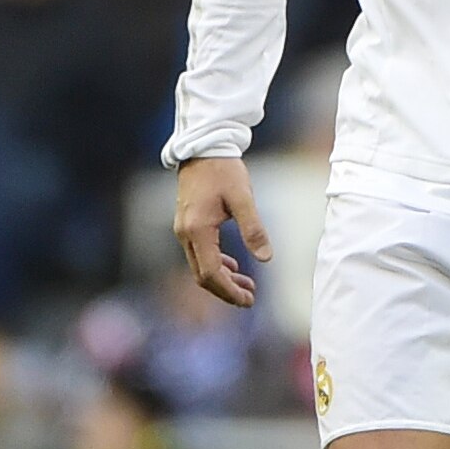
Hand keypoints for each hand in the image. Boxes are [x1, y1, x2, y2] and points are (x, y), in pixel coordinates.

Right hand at [173, 155, 270, 306]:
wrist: (202, 148)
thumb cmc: (223, 170)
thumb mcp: (243, 198)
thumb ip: (254, 229)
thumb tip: (266, 258)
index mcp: (198, 230)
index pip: (210, 273)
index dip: (229, 290)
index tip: (249, 299)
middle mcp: (185, 233)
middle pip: (202, 275)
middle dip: (226, 290)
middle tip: (250, 298)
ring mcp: (183, 229)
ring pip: (200, 266)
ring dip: (222, 278)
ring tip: (246, 284)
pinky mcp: (187, 224)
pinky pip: (198, 253)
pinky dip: (215, 264)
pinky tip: (232, 264)